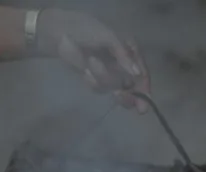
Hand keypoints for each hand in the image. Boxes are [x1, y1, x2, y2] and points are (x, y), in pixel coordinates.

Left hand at [36, 9, 150, 113]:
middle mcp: (123, 65)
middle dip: (126, 94)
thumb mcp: (108, 37)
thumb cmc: (86, 30)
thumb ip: (123, 55)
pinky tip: (85, 72)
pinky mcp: (96, 80)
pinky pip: (99, 88)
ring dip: (101, 78)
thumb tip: (136, 74)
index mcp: (130, 51)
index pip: (142, 74)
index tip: (141, 105)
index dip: (143, 89)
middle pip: (131, 87)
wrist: (61, 35)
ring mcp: (109, 74)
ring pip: (113, 88)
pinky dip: (92, 81)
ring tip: (90, 63)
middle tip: (120, 97)